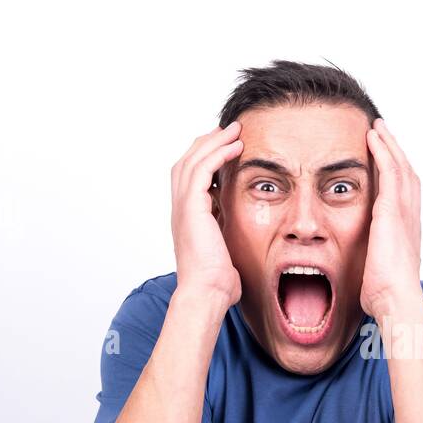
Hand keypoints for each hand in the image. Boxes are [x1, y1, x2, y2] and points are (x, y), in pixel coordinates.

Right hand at [170, 121, 243, 308]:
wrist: (206, 293)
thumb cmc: (217, 283)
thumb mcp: (226, 252)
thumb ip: (228, 237)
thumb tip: (241, 237)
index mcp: (187, 218)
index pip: (191, 177)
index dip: (206, 158)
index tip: (226, 147)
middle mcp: (181, 209)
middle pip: (187, 162)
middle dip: (207, 142)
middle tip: (229, 129)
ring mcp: (183, 207)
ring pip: (194, 160)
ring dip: (215, 141)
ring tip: (235, 130)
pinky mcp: (192, 207)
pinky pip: (203, 170)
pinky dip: (218, 154)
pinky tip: (235, 147)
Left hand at [361, 118, 422, 316]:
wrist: (397, 301)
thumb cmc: (387, 297)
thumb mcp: (379, 276)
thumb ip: (374, 265)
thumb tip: (365, 276)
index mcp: (407, 232)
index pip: (405, 194)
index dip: (398, 173)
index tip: (387, 159)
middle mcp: (410, 218)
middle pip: (407, 174)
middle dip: (396, 152)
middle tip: (384, 133)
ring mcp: (404, 213)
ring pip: (400, 167)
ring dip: (389, 144)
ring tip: (377, 126)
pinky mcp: (392, 211)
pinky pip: (390, 172)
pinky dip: (383, 152)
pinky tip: (373, 137)